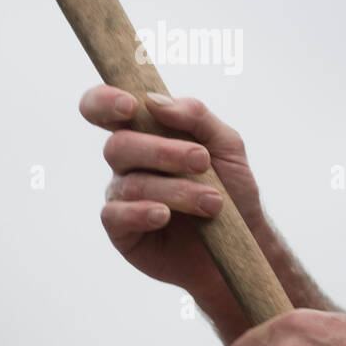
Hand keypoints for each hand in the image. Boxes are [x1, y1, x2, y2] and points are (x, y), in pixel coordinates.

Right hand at [78, 85, 271, 316]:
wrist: (242, 244)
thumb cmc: (232, 190)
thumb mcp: (227, 144)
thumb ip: (195, 115)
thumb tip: (153, 100)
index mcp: (146, 133)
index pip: (104, 109)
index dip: (105, 101)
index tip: (131, 106)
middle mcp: (128, 163)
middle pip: (118, 145)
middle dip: (161, 151)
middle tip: (201, 162)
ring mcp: (122, 196)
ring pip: (129, 183)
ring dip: (175, 190)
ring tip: (213, 203)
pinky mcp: (121, 231)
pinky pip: (115, 215)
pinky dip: (141, 212)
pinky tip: (164, 215)